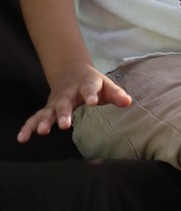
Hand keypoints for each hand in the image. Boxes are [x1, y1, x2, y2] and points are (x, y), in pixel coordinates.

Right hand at [17, 63, 131, 143]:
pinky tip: (22, 138)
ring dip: (44, 121)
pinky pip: (35, 117)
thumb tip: (128, 102)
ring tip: (41, 131)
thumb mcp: (106, 85)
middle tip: (64, 125)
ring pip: (48, 111)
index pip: (89, 88)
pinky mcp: (47, 109)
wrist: (72, 72)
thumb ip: (117, 94)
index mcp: (86, 85)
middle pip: (64, 103)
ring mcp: (56, 101)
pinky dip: (28, 127)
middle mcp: (68, 93)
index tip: (92, 101)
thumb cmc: (93, 83)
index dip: (91, 94)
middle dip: (63, 113)